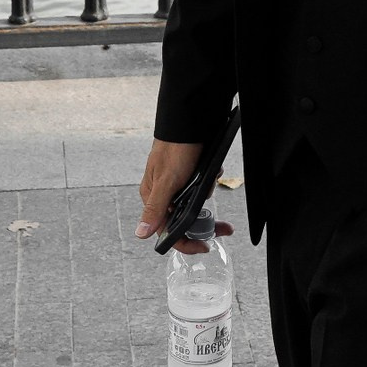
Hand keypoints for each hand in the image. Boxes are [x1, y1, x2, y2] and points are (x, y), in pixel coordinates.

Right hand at [135, 138, 231, 252]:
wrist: (192, 121)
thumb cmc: (175, 148)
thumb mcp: (167, 182)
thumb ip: (155, 209)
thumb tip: (140, 234)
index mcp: (153, 199)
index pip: (168, 232)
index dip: (187, 243)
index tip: (206, 246)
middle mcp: (164, 195)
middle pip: (186, 221)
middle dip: (207, 222)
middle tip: (226, 228)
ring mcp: (178, 185)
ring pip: (197, 204)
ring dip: (208, 192)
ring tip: (212, 176)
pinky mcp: (190, 176)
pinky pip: (203, 187)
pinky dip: (210, 180)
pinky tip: (213, 170)